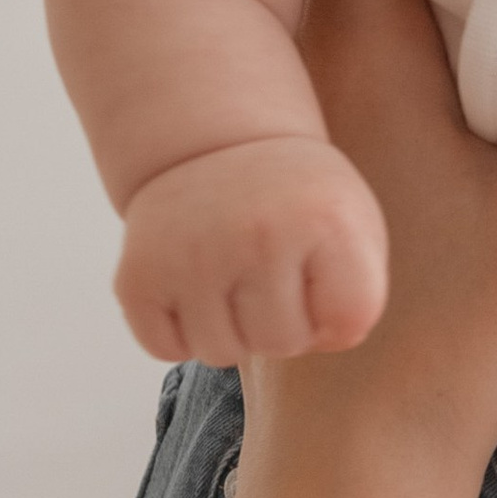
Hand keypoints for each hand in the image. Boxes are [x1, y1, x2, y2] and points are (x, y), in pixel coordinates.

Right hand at [116, 135, 389, 364]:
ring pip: (221, 353)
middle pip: (283, 344)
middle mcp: (257, 236)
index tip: (323, 280)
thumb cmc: (295, 200)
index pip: (349, 322)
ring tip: (235, 283)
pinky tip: (195, 290)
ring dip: (232, 333)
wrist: (214, 144)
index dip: (338, 315)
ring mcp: (192, 257)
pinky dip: (182, 334)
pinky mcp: (138, 276)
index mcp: (325, 219)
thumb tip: (330, 343)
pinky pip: (167, 349)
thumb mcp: (352, 223)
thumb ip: (359, 292)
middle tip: (273, 281)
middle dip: (284, 326)